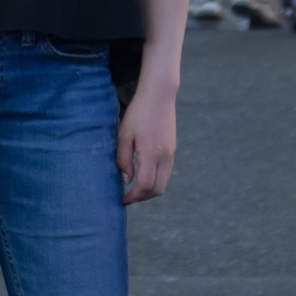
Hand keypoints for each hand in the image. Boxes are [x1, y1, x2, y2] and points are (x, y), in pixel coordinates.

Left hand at [117, 79, 176, 204]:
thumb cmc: (138, 113)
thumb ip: (123, 159)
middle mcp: (165, 157)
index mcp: (151, 154)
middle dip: (143, 198)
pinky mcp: (172, 150)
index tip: (122, 200)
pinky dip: (156, 180)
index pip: (144, 186)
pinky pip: (166, 173)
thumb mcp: (124, 135)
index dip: (133, 197)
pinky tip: (144, 174)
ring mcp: (171, 154)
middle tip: (129, 197)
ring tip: (134, 188)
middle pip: (158, 189)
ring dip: (150, 190)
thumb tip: (127, 180)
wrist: (159, 95)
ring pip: (164, 183)